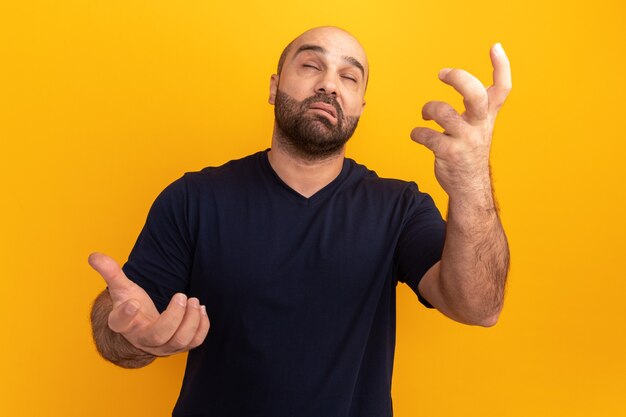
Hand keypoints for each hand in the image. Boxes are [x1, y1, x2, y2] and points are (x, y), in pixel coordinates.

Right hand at [88, 252, 209, 356]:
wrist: (144, 326)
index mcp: (123, 324)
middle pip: (158, 335)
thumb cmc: (133, 304)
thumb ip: (110, 272)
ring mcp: (162, 346)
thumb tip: (93, 255)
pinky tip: (201, 309)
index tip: (134, 303)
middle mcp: (142, 339)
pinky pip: (194, 343)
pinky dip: (202, 326)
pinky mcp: (179, 347)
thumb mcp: (121, 289)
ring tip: (194, 301)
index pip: (120, 323)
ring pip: (180, 341)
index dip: (126, 314)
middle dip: (173, 317)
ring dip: (191, 320)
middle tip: (182, 296)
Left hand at [410, 43, 511, 196]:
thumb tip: (460, 78)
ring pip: (443, 112)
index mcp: (488, 116)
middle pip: (475, 95)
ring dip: (429, 109)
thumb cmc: (470, 151)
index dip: (501, 66)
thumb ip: (476, 105)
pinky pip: (427, 135)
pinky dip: (417, 133)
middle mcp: (479, 126)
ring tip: (425, 114)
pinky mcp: (450, 153)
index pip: (502, 88)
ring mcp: (466, 140)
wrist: (469, 187)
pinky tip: (418, 135)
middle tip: (442, 74)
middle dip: (458, 79)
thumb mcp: (479, 126)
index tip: (495, 47)